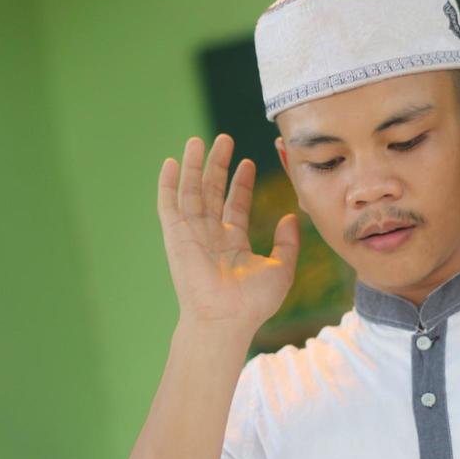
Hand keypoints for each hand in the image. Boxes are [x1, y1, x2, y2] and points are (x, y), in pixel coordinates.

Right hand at [157, 134, 300, 330]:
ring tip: (198, 141)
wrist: (226, 318)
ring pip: (190, 192)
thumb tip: (291, 217)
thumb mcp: (281, 268)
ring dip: (193, 166)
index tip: (248, 162)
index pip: (234, 204)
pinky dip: (168, 183)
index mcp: (232, 243)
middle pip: (211, 192)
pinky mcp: (175, 236)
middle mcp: (210, 236)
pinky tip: (171, 162)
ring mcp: (191, 234)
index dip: (240, 183)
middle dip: (217, 166)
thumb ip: (287, 242)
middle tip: (224, 139)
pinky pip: (169, 205)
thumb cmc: (253, 303)